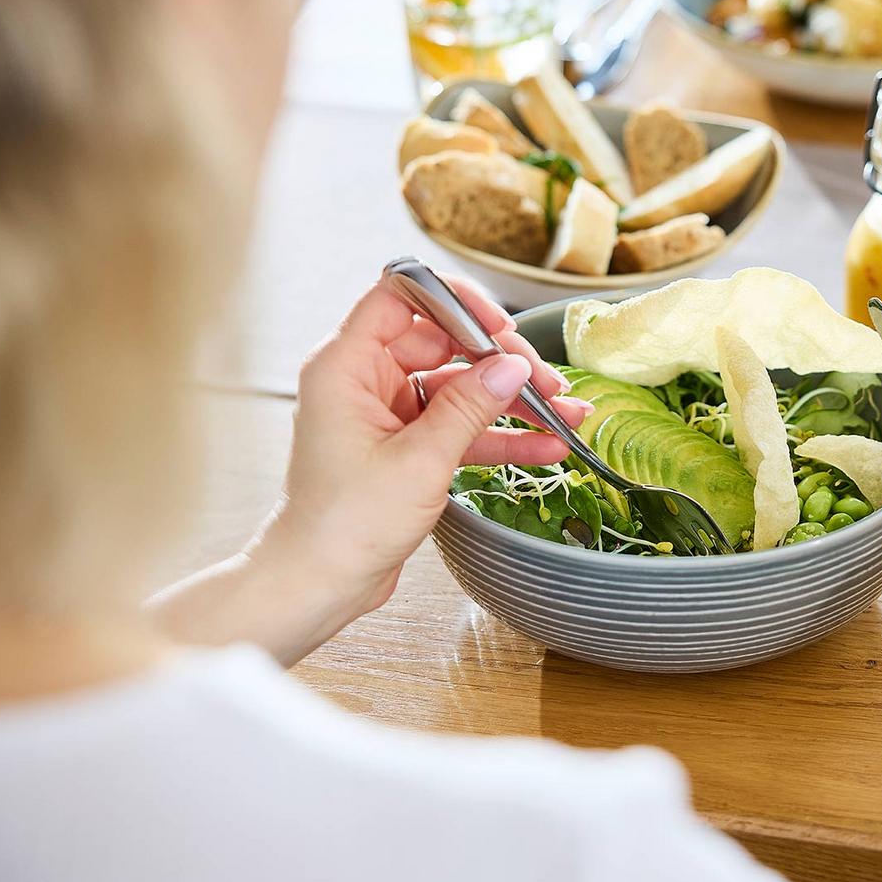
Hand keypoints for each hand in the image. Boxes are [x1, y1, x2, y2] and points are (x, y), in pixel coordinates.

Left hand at [151, 276, 590, 663]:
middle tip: (543, 380)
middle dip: (499, 360)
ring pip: (459, 388)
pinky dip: (498, 435)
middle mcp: (363, 381)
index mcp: (346, 367)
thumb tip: (512, 366)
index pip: (399, 297)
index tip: (497, 324)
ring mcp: (386, 415)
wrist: (318, 585)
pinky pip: (459, 426)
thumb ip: (469, 408)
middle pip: (442, 342)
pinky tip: (544, 444)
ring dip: (510, 401)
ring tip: (563, 410)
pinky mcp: (405, 447)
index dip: (452, 300)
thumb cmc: (342, 526)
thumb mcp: (418, 461)